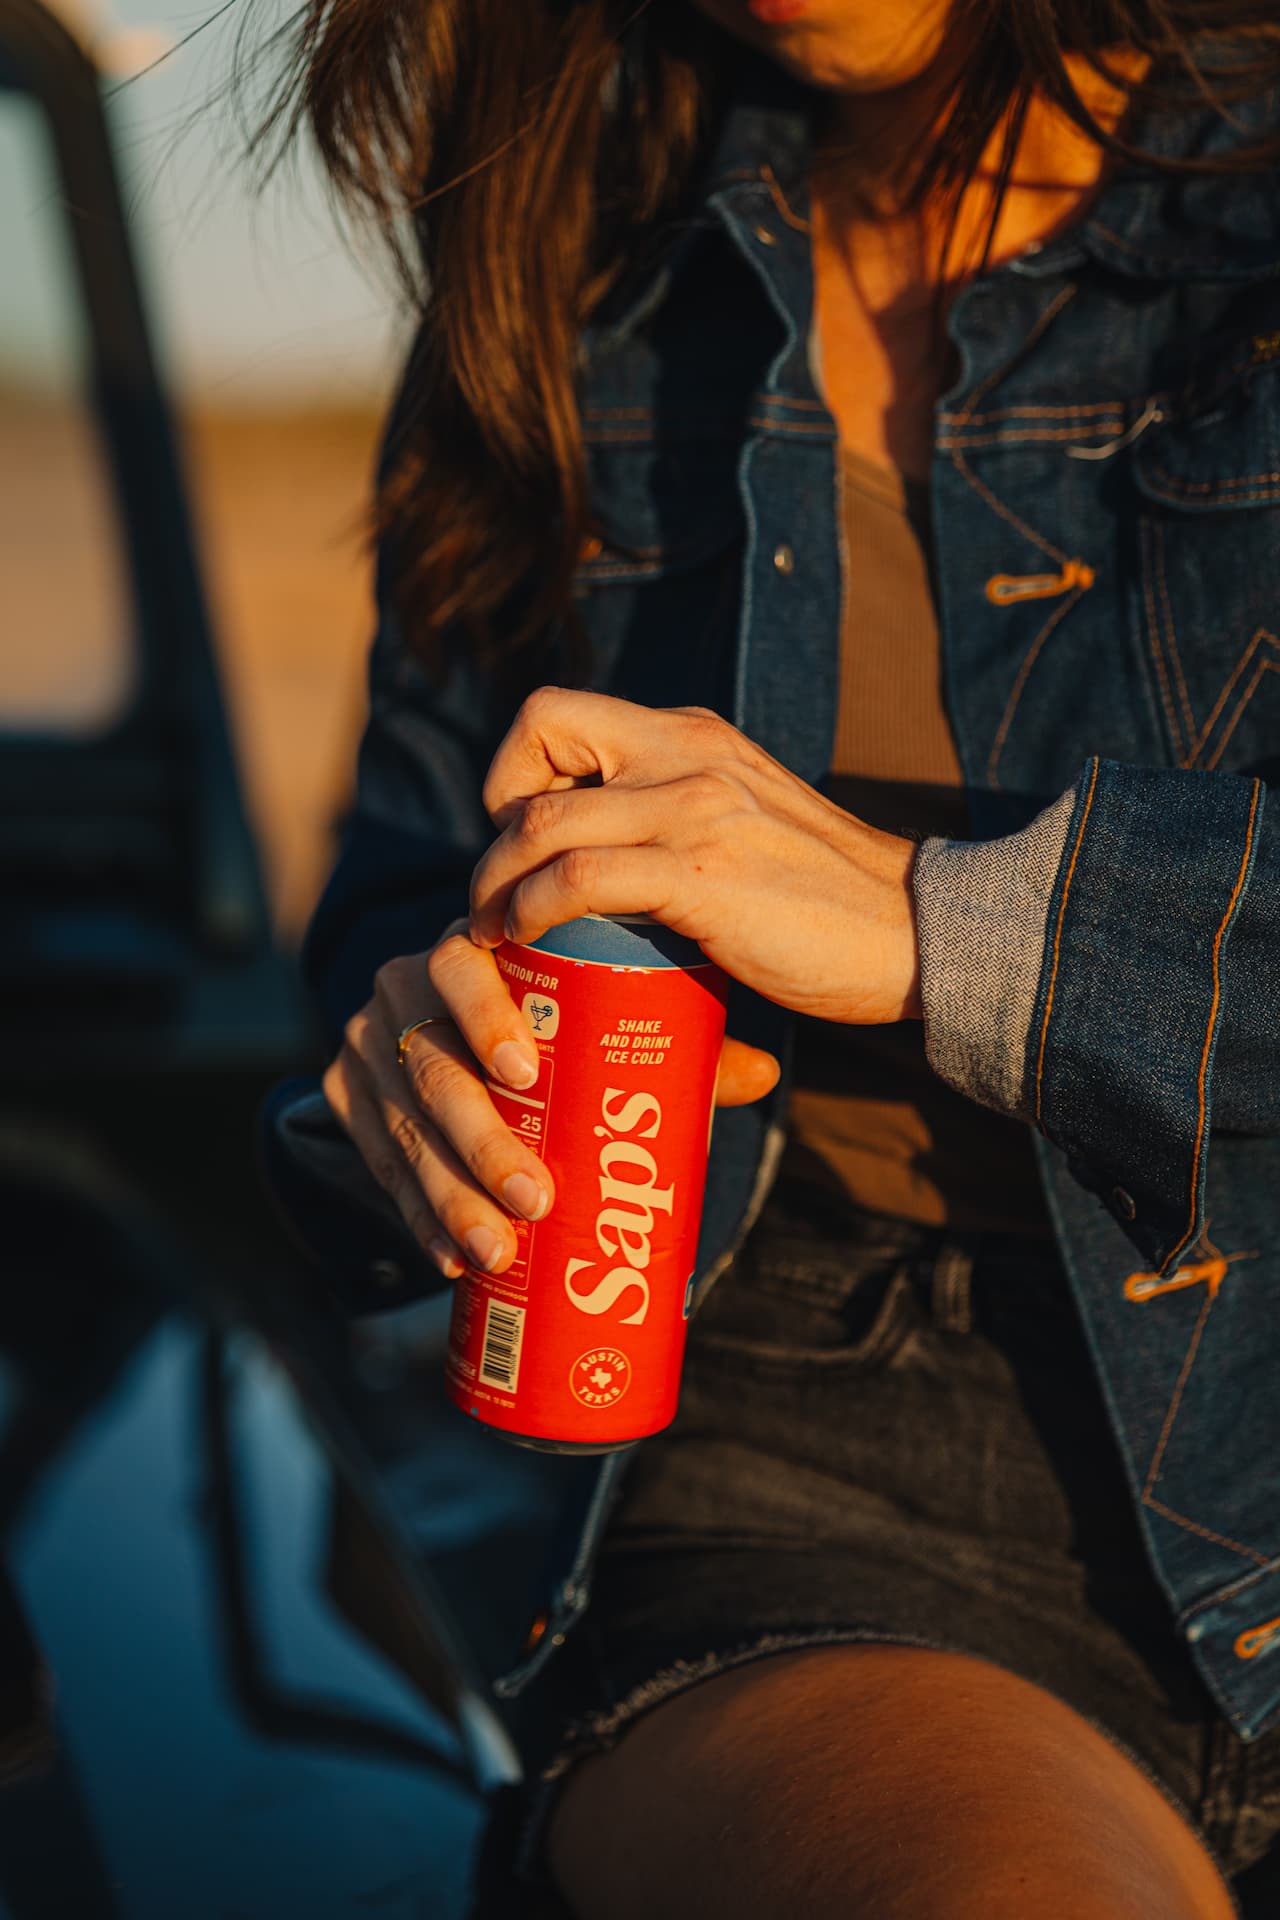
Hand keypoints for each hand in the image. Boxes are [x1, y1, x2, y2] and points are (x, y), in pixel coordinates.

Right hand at [321, 915, 780, 1280]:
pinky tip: (453, 1258)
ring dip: (449, 1195)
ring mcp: (368, 1045)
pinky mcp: (347, 1097)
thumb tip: (763, 1072)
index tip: (525, 1072)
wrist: (463, 1031)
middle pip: (431, 1066)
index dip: (485, 1016)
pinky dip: (418, 1215)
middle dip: (481, 1141)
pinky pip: (379, 1164)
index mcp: (473, 948)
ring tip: (498, 1250)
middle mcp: (404, 989)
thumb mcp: (610, 1017)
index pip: (461, 965)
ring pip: (404, 1126)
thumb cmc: (563, 1022)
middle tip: (534, 1199)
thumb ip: (678, 1040)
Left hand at [468, 688, 921, 1024]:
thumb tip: (611, 864)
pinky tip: (534, 940)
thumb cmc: (828, 903)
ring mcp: (695, 808)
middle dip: (494, 824)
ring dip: (498, 879)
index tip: (521, 841)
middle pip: (537, 739)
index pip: (557, 712)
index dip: (515, 772)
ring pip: (544, 817)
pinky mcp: (702, 873)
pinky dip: (535, 909)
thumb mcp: (744, 822)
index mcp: (692, 734)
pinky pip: (579, 877)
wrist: (917, 934)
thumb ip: (683, 816)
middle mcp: (687, 752)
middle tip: (498, 893)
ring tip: (498, 929)